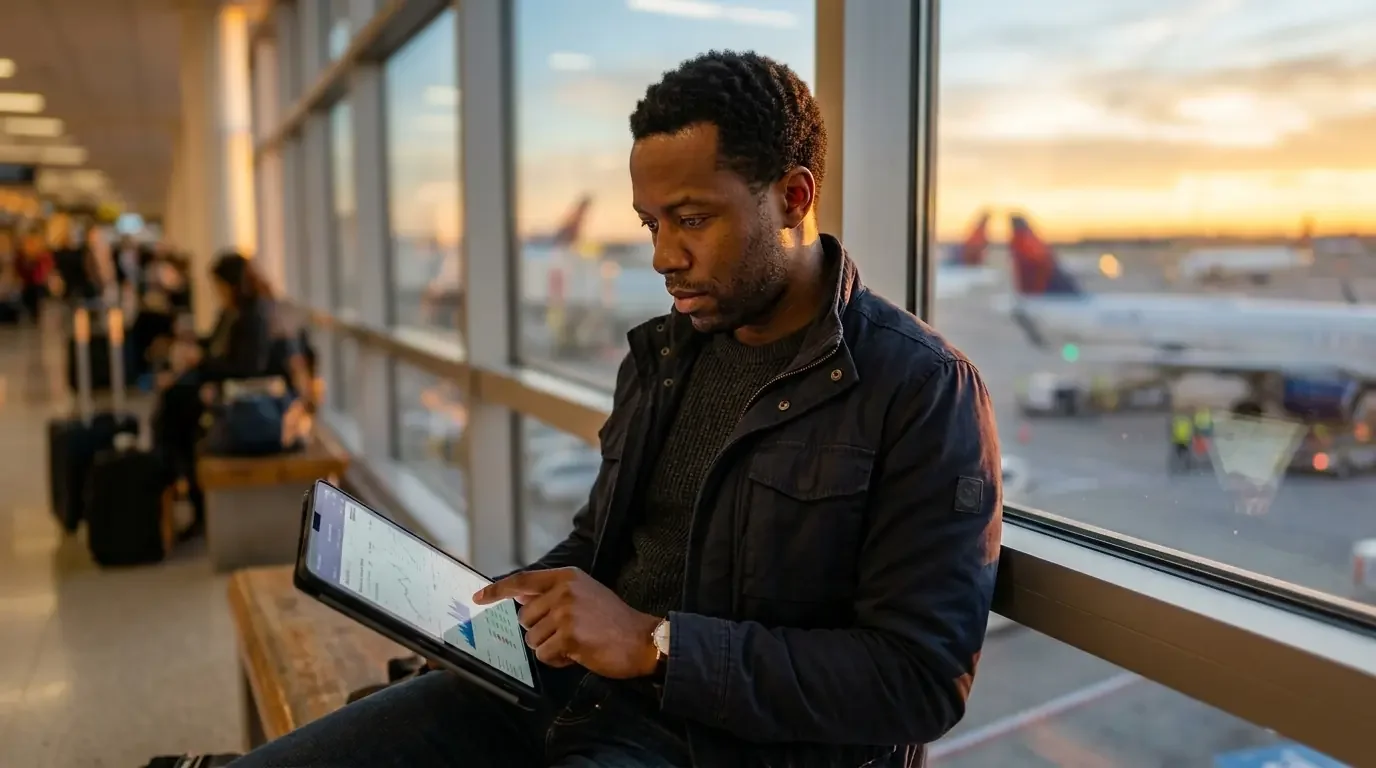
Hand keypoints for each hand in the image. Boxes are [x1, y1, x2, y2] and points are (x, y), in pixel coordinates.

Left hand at [474, 567, 660, 679]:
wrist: (642, 639)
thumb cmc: (613, 621)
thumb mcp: (584, 595)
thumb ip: (553, 594)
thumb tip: (519, 597)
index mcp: (567, 577)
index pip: (523, 580)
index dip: (497, 590)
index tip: (478, 598)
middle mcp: (564, 591)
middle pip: (524, 618)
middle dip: (539, 631)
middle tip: (568, 633)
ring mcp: (566, 613)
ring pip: (532, 639)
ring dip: (549, 647)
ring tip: (577, 643)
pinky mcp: (569, 636)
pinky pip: (544, 654)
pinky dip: (557, 660)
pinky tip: (578, 654)